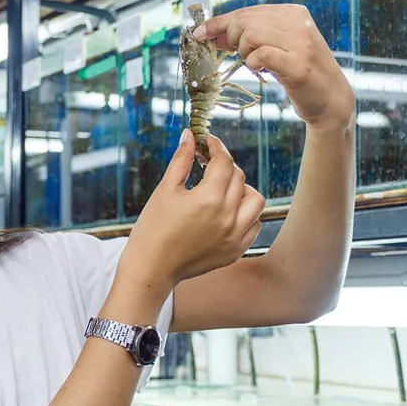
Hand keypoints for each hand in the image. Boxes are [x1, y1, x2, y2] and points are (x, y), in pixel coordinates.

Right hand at [120, 130, 264, 290]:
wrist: (151, 269)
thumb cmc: (152, 229)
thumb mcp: (165, 190)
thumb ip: (181, 160)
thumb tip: (190, 135)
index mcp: (208, 199)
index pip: (224, 162)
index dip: (216, 147)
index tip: (206, 142)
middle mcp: (227, 217)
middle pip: (239, 177)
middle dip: (224, 165)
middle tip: (207, 162)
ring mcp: (235, 236)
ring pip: (255, 200)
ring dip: (242, 189)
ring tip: (222, 189)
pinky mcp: (235, 250)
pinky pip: (254, 224)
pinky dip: (246, 214)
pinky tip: (227, 212)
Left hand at [193, 4, 354, 130]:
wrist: (331, 99)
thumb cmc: (298, 73)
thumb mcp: (276, 47)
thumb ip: (250, 37)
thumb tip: (213, 34)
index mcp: (294, 13)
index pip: (248, 11)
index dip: (220, 22)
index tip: (200, 33)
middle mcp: (299, 22)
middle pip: (246, 21)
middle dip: (231, 38)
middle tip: (236, 54)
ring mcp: (301, 42)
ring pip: (251, 35)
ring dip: (244, 52)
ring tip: (254, 63)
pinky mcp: (298, 64)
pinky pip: (261, 55)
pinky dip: (253, 63)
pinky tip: (261, 70)